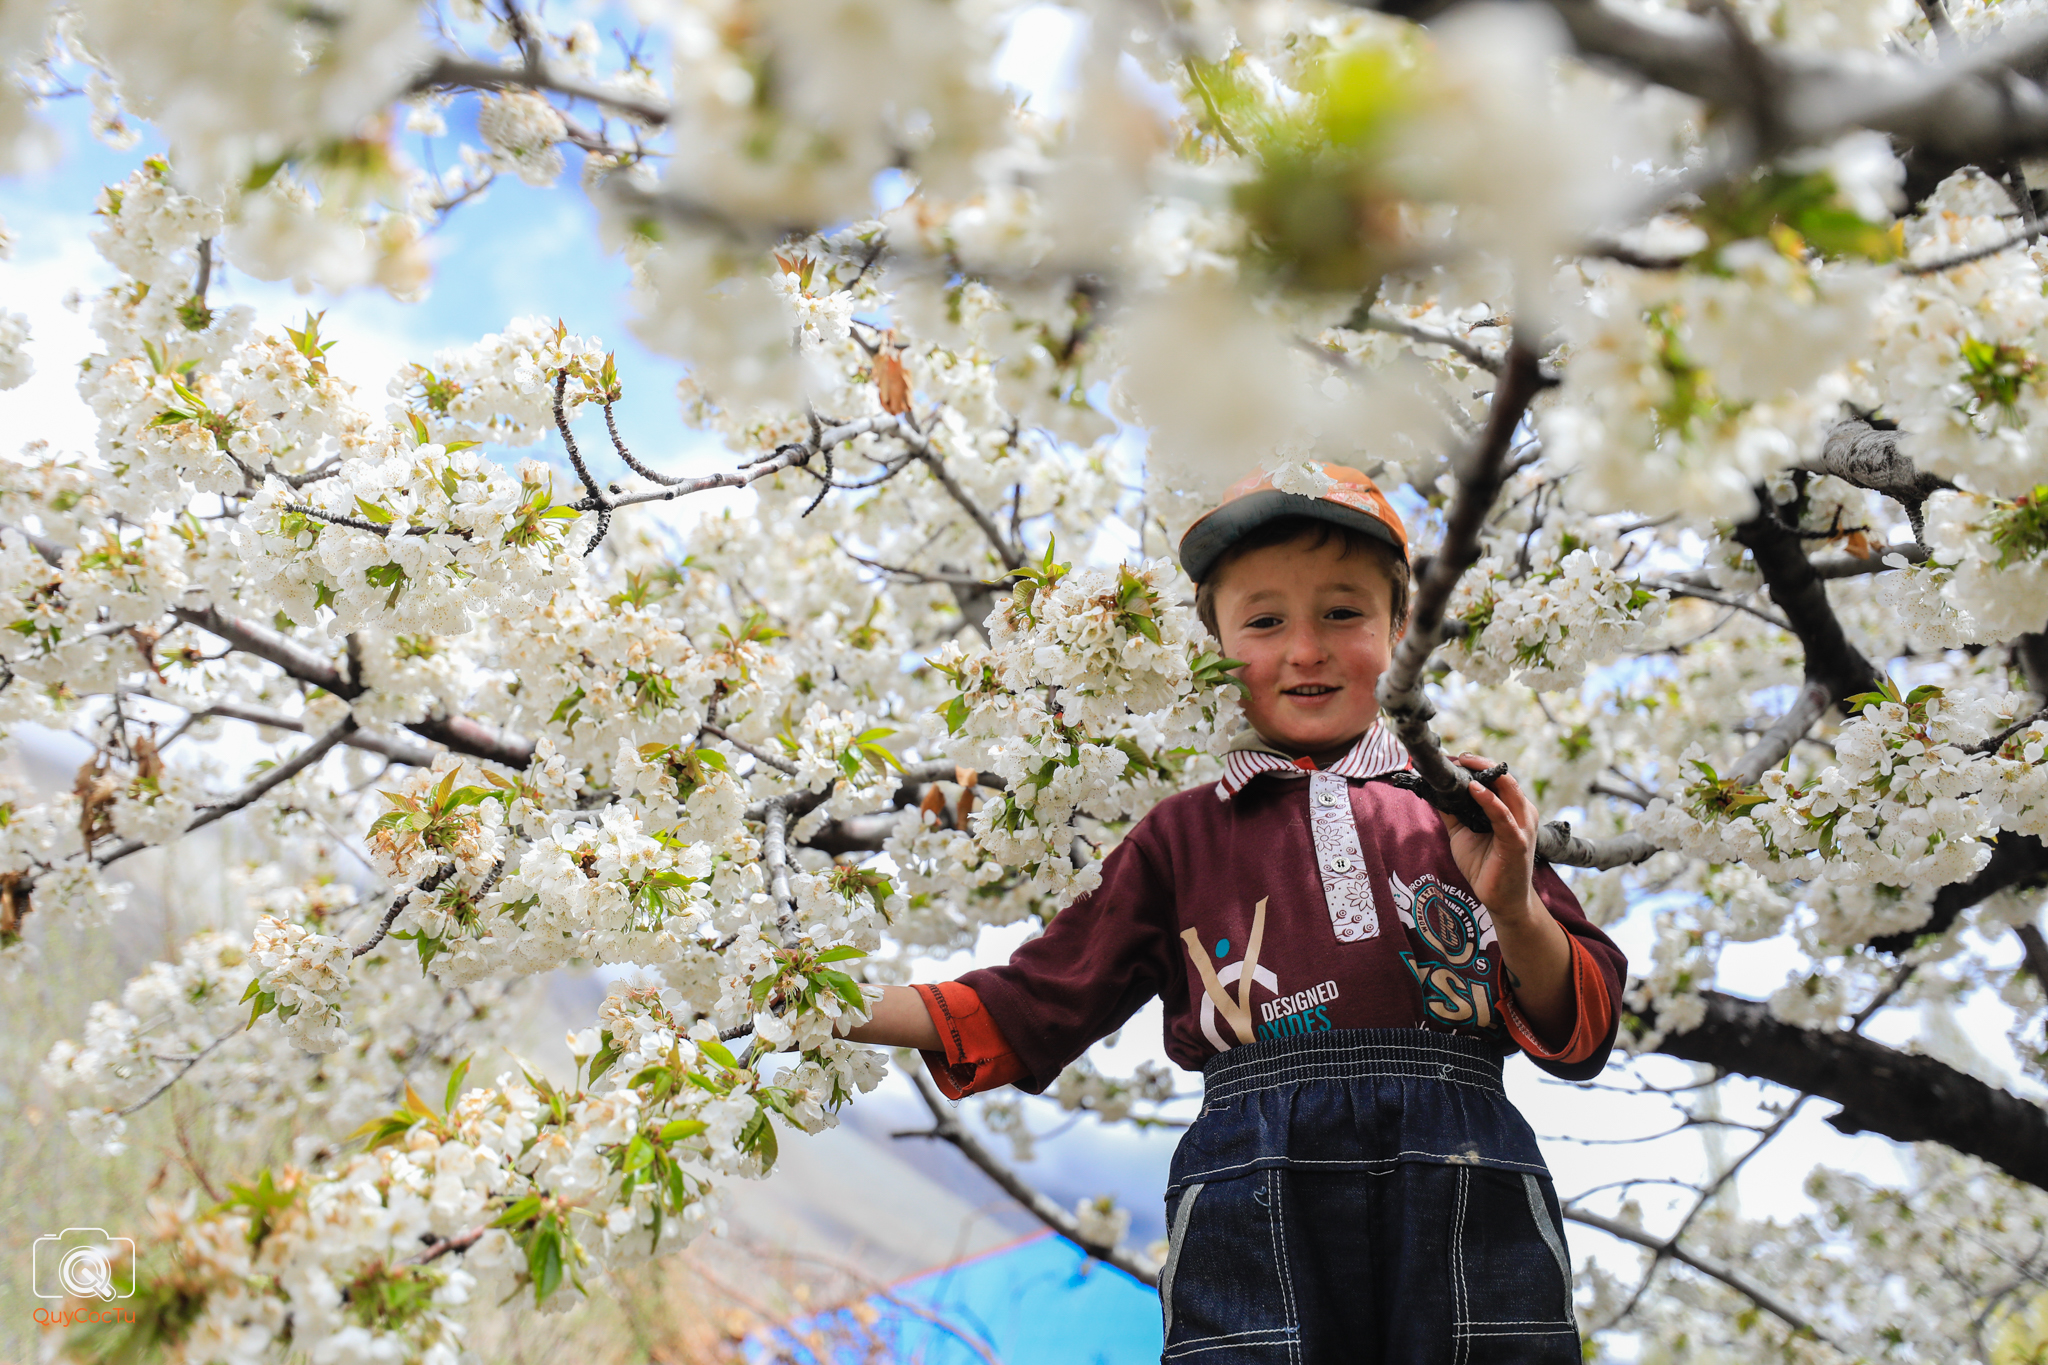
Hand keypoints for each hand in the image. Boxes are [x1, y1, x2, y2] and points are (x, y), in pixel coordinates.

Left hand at [1436, 754, 1540, 921]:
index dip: (1479, 767)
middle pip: (1505, 779)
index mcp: (1512, 809)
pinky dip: (1489, 801)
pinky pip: (1503, 817)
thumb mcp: (1463, 833)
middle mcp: (1522, 813)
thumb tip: (1435, 791)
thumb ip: (1453, 812)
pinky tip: (1474, 790)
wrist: (1501, 899)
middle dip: (1482, 765)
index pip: (1498, 780)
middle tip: (1461, 756)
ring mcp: (1522, 827)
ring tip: (1466, 764)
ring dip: (1486, 775)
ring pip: (1509, 791)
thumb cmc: (1485, 866)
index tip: (1458, 758)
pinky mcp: (1517, 842)